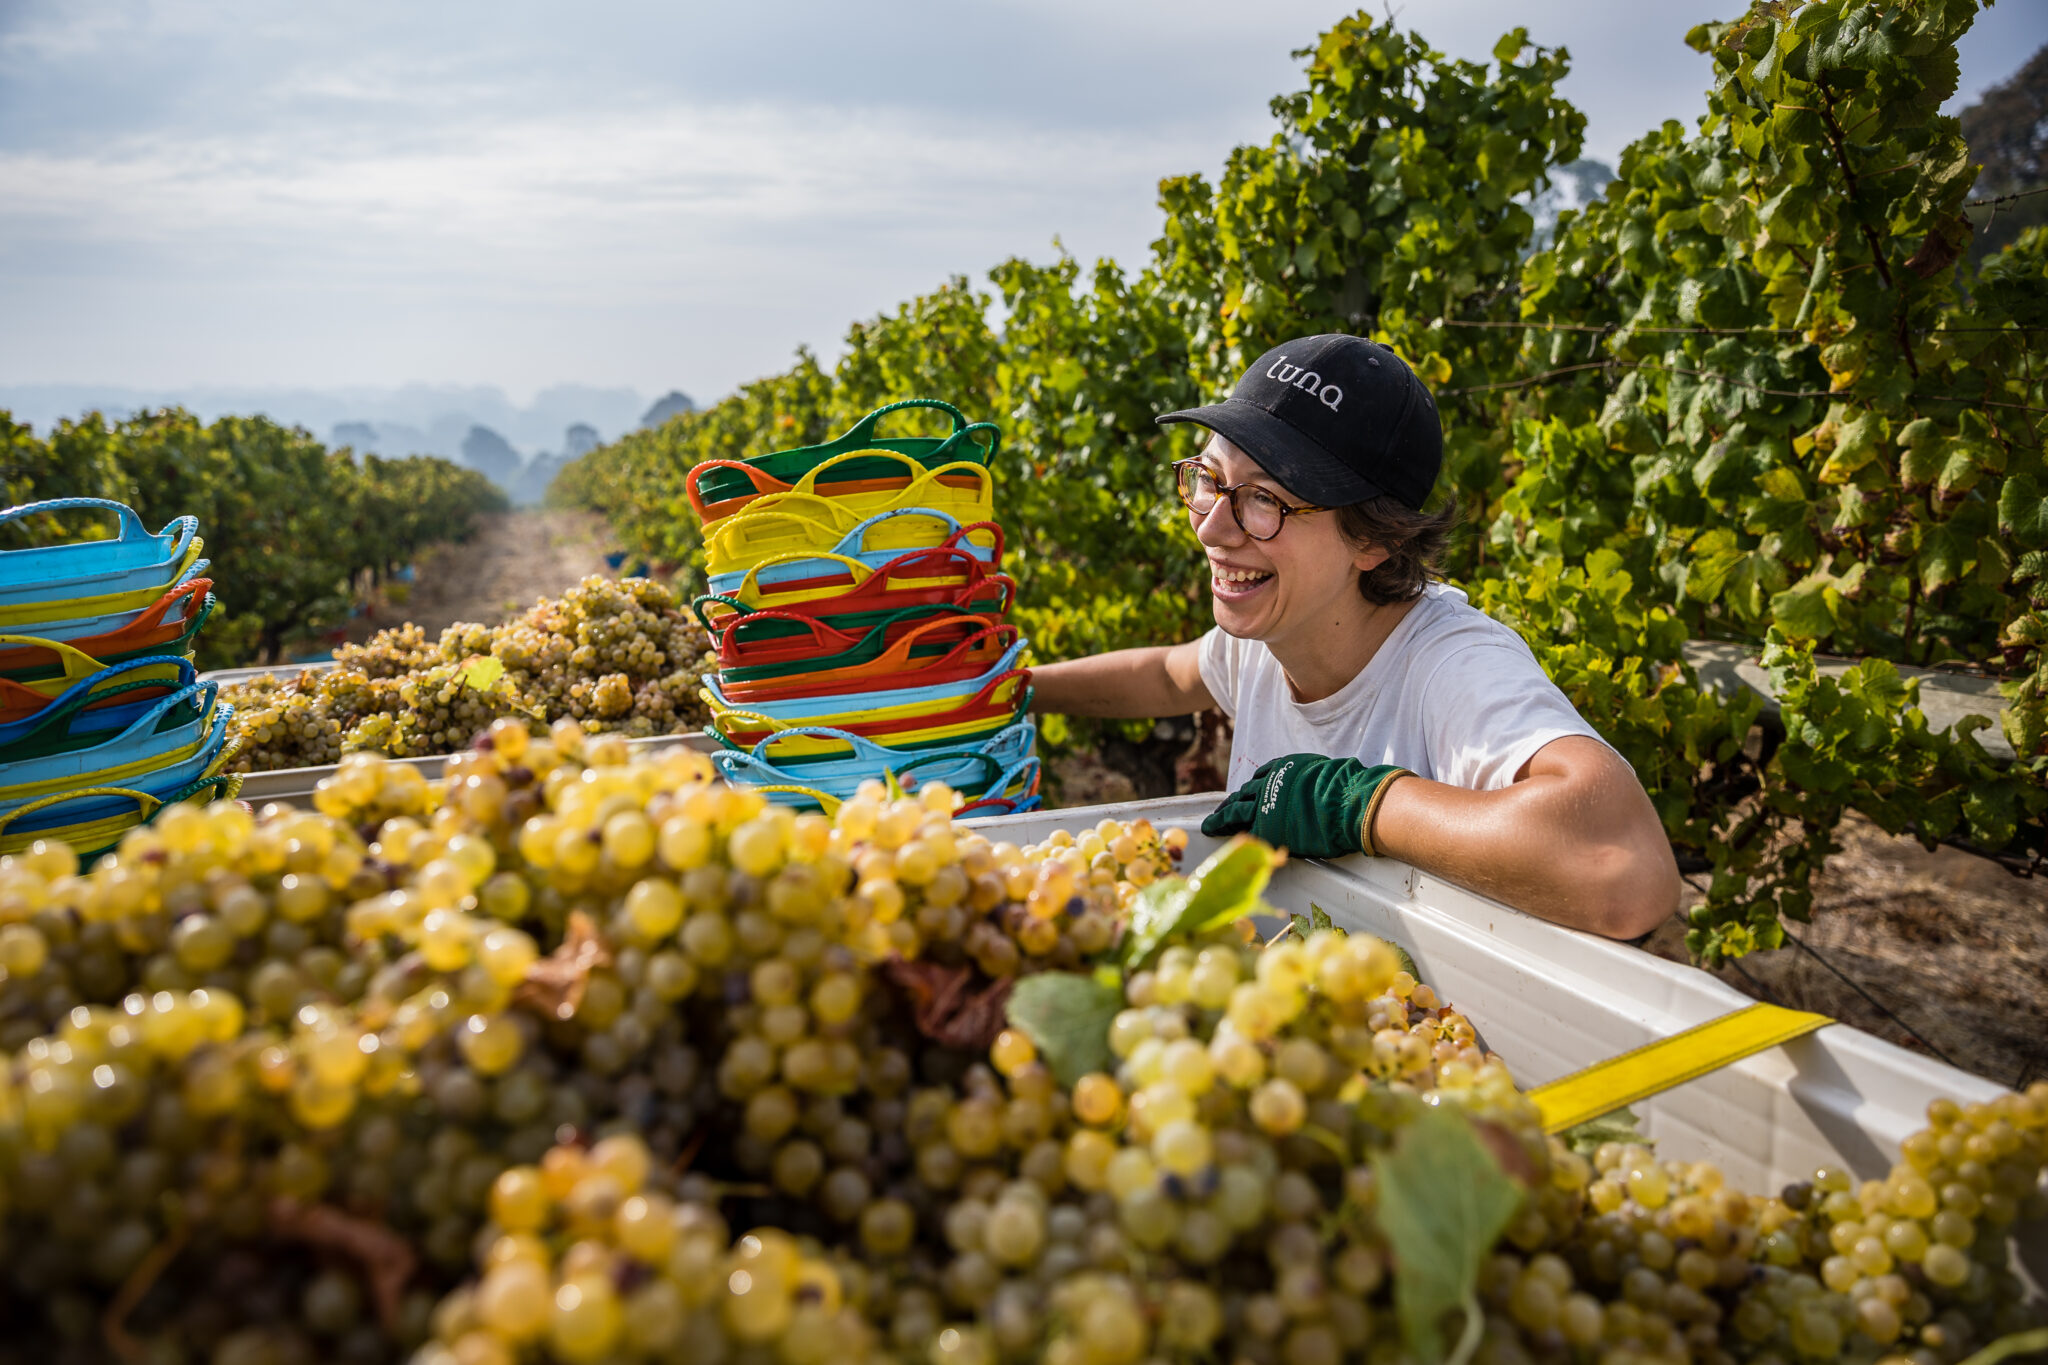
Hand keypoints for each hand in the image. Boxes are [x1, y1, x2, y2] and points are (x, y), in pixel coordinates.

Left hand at [1200, 753, 1410, 858]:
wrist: (1343, 802)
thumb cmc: (1346, 789)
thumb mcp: (1326, 774)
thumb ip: (1315, 780)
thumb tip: (1329, 784)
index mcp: (1284, 768)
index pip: (1262, 778)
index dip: (1254, 788)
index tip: (1248, 794)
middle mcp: (1269, 783)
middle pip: (1244, 794)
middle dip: (1232, 803)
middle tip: (1220, 811)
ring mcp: (1265, 805)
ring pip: (1236, 810)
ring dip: (1222, 818)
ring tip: (1211, 825)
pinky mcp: (1266, 827)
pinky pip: (1244, 830)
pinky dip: (1230, 833)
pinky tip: (1221, 838)